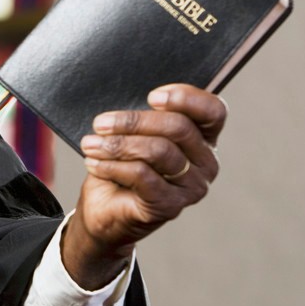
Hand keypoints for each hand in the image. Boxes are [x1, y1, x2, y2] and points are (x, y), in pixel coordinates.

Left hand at [62, 84, 226, 288]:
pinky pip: (142, 175)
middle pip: (178, 128)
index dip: (186, 98)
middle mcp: (206, 163)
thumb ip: (143, 116)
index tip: (152, 97)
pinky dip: (113, 166)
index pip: (213, 111)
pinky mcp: (170, 206)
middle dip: (133, 122)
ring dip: (118, 144)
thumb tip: (133, 96)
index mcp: (203, 139)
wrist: (104, 209)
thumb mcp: (133, 135)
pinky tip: (93, 163)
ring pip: (159, 151)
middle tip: (101, 123)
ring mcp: (192, 187)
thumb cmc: (120, 165)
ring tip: (91, 144)